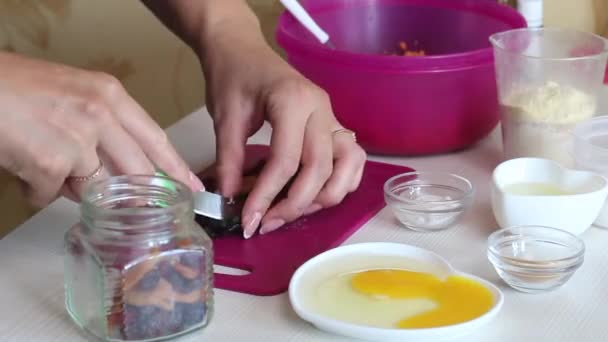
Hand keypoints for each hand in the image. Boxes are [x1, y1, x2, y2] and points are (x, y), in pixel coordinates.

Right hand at [0, 52, 202, 205]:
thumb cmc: (17, 87)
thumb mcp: (75, 94)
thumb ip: (103, 126)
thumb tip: (116, 168)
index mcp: (110, 95)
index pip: (156, 139)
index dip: (176, 170)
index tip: (193, 190)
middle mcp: (101, 115)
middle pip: (136, 172)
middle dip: (137, 199)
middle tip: (142, 214)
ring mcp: (78, 140)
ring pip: (95, 189)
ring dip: (72, 188)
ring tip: (44, 162)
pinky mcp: (51, 163)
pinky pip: (51, 195)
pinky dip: (36, 190)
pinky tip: (22, 167)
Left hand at [201, 27, 365, 237]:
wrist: (242, 50)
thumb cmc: (233, 77)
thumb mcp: (224, 117)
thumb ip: (229, 161)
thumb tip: (231, 202)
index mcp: (293, 101)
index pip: (286, 161)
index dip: (267, 196)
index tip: (250, 221)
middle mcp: (321, 109)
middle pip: (321, 169)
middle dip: (295, 204)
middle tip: (267, 223)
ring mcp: (332, 117)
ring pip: (348, 167)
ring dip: (325, 196)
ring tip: (293, 210)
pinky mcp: (334, 125)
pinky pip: (353, 160)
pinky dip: (341, 182)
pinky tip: (315, 194)